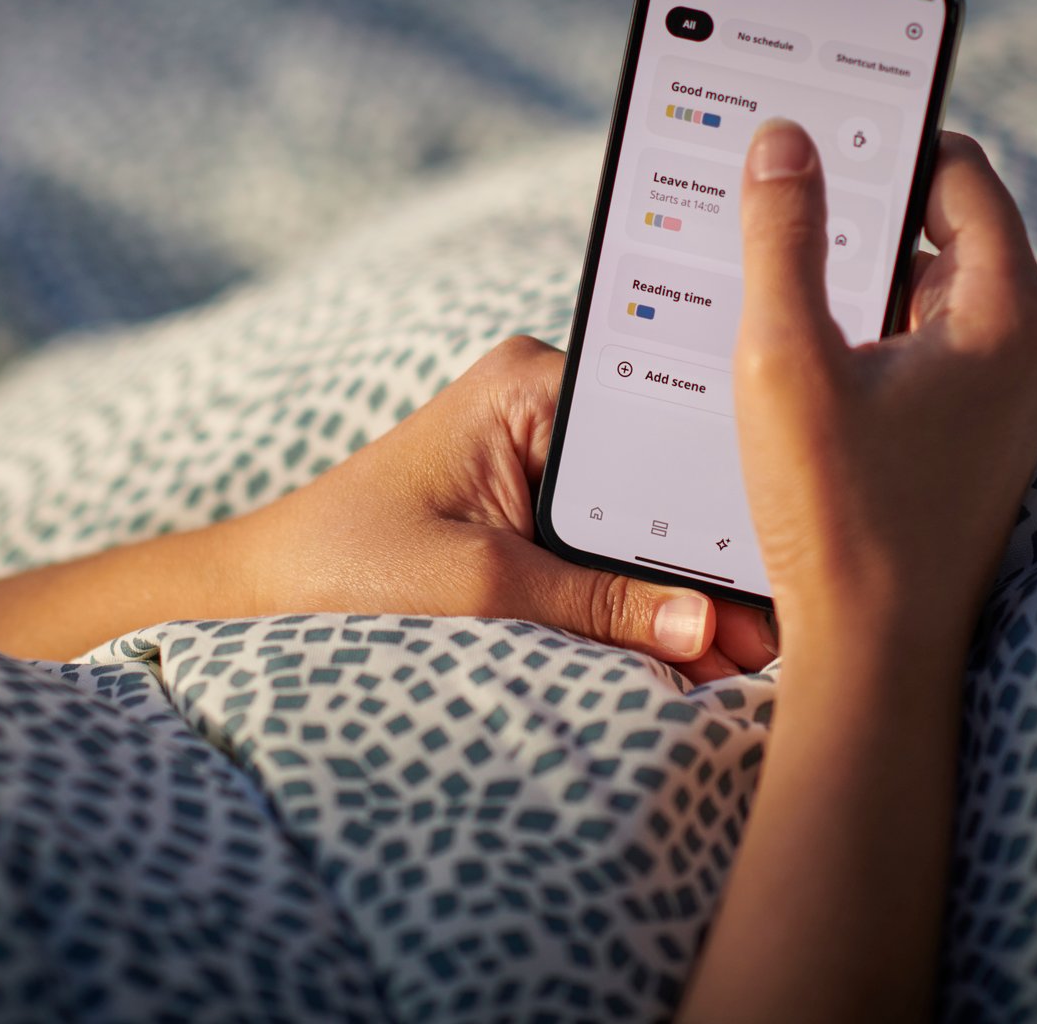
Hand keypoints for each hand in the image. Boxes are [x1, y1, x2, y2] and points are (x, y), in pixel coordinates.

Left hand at [240, 336, 775, 679]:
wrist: (268, 589)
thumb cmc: (348, 564)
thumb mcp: (480, 586)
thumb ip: (598, 604)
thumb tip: (710, 626)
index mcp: (530, 383)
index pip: (657, 427)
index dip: (715, 505)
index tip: (768, 574)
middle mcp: (547, 401)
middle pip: (657, 476)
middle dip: (702, 559)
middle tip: (764, 634)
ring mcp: (543, 449)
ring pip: (638, 517)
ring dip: (675, 584)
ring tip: (738, 653)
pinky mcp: (535, 498)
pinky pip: (607, 541)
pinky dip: (637, 592)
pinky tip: (685, 644)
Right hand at [734, 119, 1036, 660]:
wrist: (872, 648)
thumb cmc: (835, 510)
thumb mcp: (786, 357)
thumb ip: (784, 238)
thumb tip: (784, 144)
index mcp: (1008, 312)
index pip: (958, 172)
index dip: (883, 144)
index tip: (816, 138)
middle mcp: (1030, 346)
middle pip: (944, 230)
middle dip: (861, 219)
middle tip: (780, 217)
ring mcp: (1011, 394)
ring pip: (930, 292)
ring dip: (859, 284)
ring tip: (782, 300)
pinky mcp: (981, 430)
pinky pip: (929, 346)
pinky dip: (873, 336)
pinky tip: (807, 364)